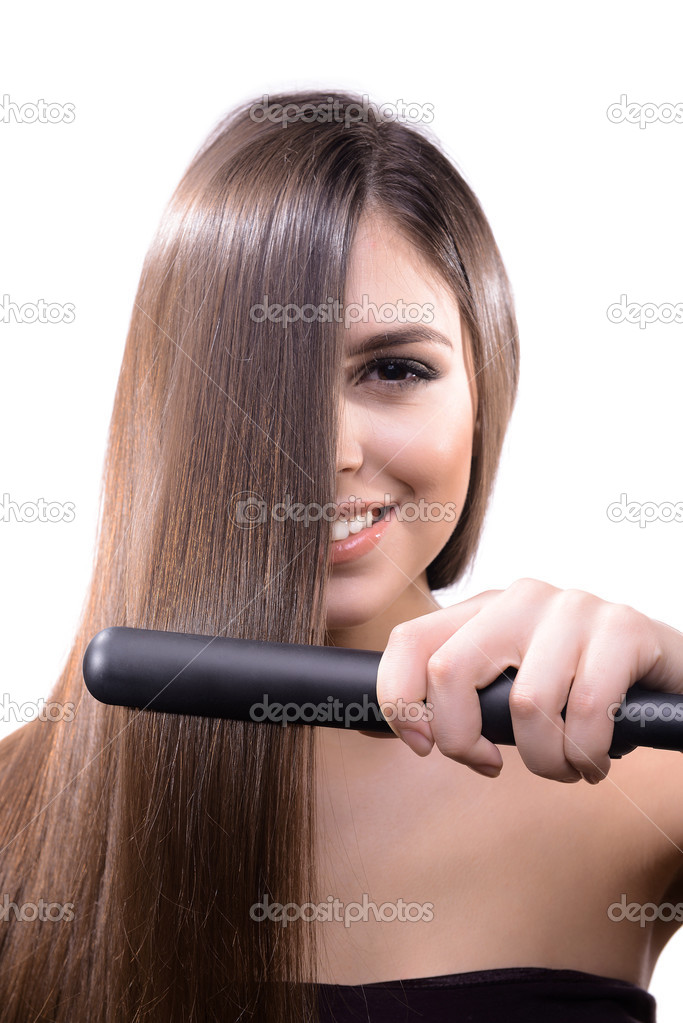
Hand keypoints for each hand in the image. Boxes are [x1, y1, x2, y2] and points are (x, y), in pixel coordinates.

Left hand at [375, 578, 682, 783]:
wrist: (669, 676)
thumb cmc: (580, 690)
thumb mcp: (509, 690)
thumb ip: (455, 702)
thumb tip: (372, 728)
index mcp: (484, 610)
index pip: (409, 641)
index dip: (398, 701)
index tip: (420, 747)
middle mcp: (521, 598)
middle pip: (449, 670)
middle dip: (462, 740)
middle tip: (494, 766)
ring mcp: (573, 606)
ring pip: (525, 704)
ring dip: (545, 762)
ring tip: (565, 765)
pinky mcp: (623, 626)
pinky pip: (585, 712)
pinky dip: (587, 756)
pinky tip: (596, 759)